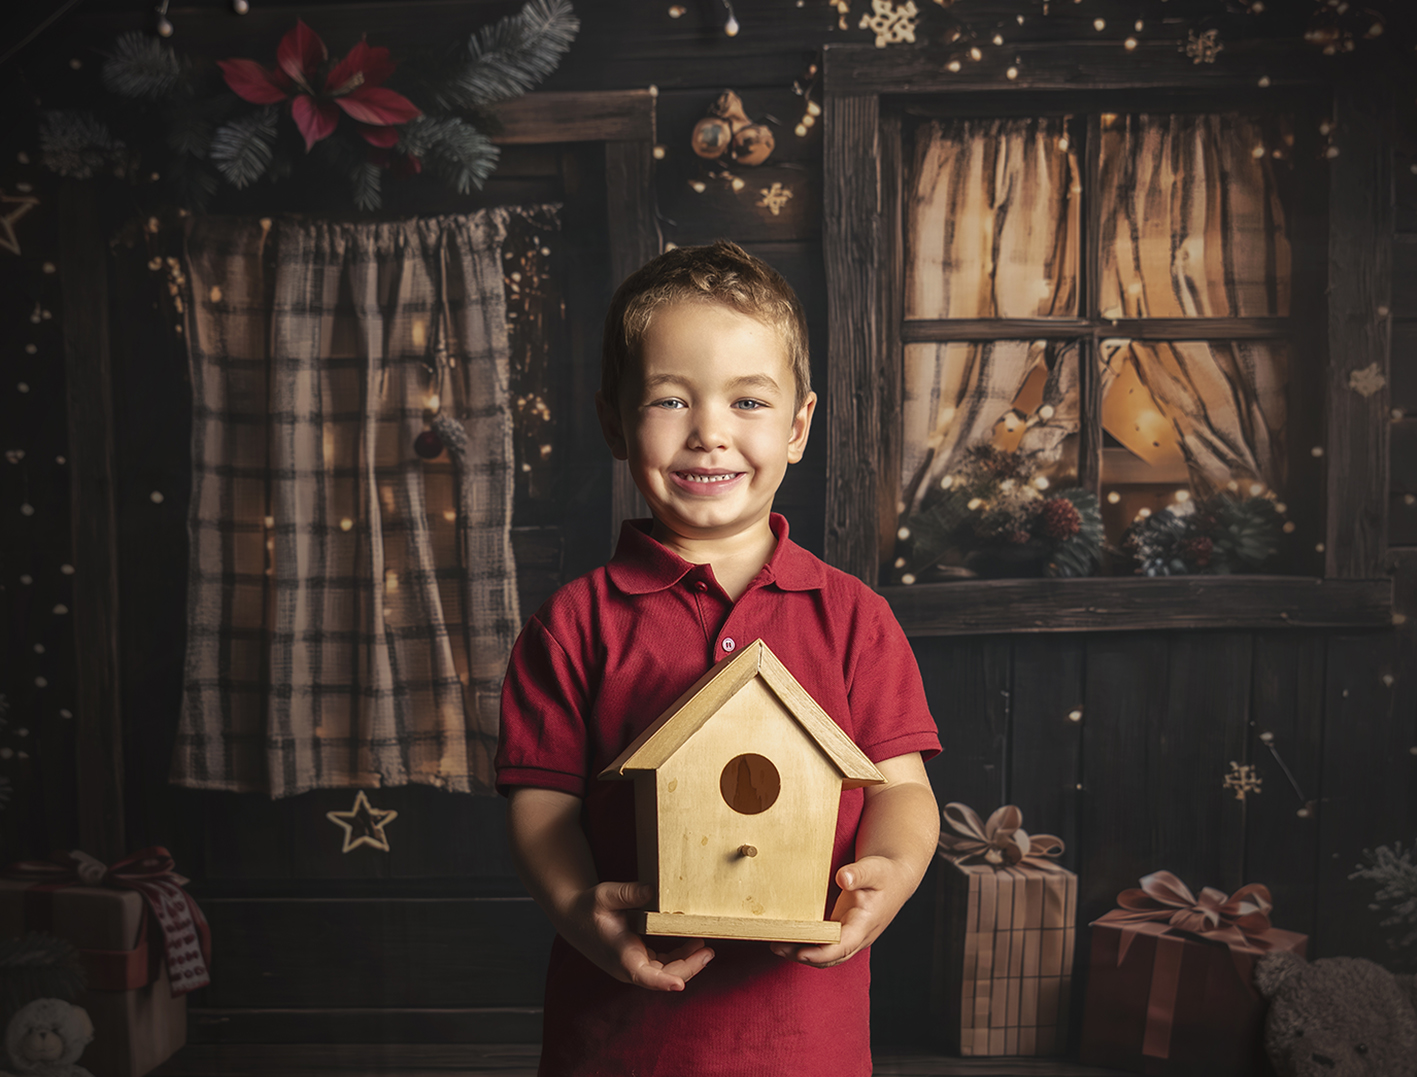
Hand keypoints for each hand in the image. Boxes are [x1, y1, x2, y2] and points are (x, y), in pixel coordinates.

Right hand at [562, 880, 714, 990]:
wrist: (574, 917)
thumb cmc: (588, 907)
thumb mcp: (606, 895)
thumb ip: (629, 893)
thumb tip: (651, 890)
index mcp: (620, 955)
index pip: (643, 975)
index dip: (662, 982)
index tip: (679, 985)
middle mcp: (627, 966)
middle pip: (663, 977)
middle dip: (688, 967)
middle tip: (709, 952)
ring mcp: (633, 966)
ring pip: (665, 972)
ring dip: (687, 963)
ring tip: (707, 949)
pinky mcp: (638, 961)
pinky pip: (662, 965)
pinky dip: (679, 957)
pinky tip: (693, 945)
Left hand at [769, 856, 911, 968]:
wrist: (897, 877)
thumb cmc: (886, 873)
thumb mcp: (874, 869)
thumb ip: (858, 873)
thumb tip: (843, 878)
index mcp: (864, 925)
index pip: (841, 947)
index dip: (820, 953)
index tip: (799, 952)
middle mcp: (858, 937)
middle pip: (829, 957)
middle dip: (803, 956)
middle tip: (777, 947)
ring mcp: (851, 936)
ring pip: (826, 955)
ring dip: (802, 954)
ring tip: (777, 945)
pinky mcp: (844, 931)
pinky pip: (825, 946)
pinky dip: (808, 945)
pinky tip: (790, 937)